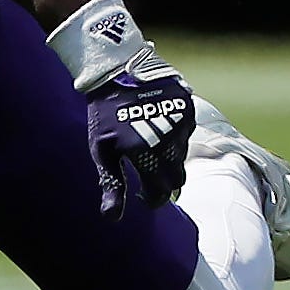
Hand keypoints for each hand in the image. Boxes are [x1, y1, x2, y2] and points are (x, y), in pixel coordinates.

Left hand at [80, 54, 195, 218]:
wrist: (114, 70)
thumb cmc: (103, 115)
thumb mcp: (101, 150)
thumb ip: (111, 184)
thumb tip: (112, 219)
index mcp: (145, 152)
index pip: (161, 190)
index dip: (153, 198)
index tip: (144, 198)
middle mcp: (168, 139)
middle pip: (177, 177)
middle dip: (163, 181)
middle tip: (148, 177)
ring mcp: (181, 122)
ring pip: (182, 155)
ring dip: (168, 159)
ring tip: (147, 148)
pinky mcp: (188, 107)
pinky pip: (187, 133)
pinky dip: (174, 137)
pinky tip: (156, 129)